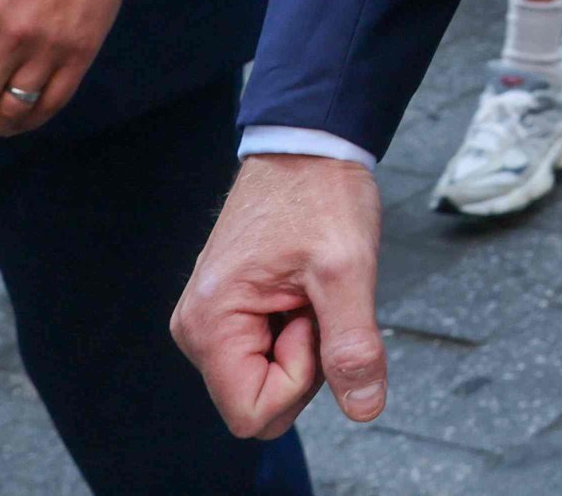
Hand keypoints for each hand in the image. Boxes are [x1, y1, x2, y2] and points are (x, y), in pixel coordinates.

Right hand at [177, 153, 391, 435]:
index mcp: (210, 324)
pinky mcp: (228, 313)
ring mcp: (210, 322)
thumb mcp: (346, 269)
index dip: (300, 381)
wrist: (307, 147)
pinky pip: (267, 354)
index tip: (312, 318)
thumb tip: (364, 407)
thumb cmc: (319, 194)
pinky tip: (301, 291)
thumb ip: (352, 346)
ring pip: (268, 380)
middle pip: (261, 401)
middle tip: (314, 299)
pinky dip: (295, 331)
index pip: (253, 413)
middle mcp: (197, 329)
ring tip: (308, 288)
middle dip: (304, 363)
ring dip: (304, 345)